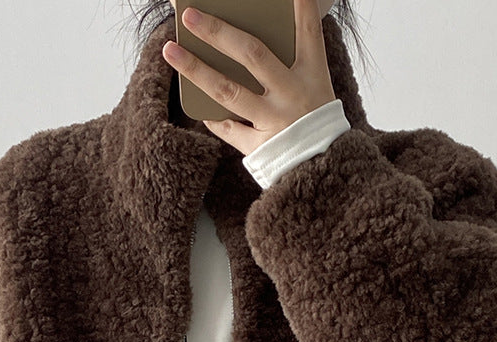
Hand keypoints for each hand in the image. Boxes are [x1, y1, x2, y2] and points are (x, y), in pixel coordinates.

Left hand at [161, 0, 336, 154]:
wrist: (325, 170)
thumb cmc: (315, 121)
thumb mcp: (315, 86)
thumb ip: (289, 61)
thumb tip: (247, 39)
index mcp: (312, 75)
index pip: (308, 32)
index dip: (300, 8)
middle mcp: (291, 94)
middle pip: (251, 54)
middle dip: (218, 32)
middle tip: (189, 15)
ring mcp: (274, 121)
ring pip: (228, 91)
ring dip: (196, 69)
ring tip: (171, 50)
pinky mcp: (261, 147)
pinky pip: (230, 129)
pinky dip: (214, 119)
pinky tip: (200, 109)